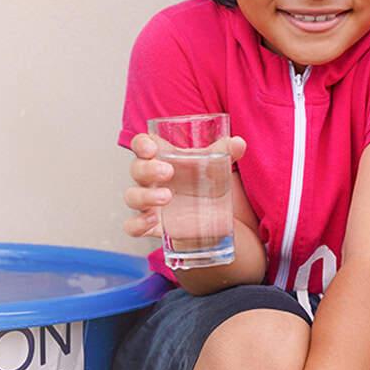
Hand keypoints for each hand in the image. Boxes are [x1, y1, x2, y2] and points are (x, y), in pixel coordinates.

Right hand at [123, 132, 247, 238]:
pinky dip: (137, 224)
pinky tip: (152, 221)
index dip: (141, 144)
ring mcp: (148, 203)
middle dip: (147, 169)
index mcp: (161, 158)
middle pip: (136, 169)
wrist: (212, 216)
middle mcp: (150, 179)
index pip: (141, 145)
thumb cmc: (205, 183)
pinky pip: (132, 226)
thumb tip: (238, 142)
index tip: (151, 147)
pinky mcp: (150, 226)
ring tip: (167, 197)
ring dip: (145, 196)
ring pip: (132, 197)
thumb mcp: (216, 166)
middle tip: (168, 172)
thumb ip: (226, 153)